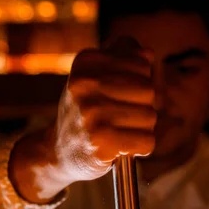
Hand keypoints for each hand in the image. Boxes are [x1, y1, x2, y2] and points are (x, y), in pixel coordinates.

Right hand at [9, 36, 155, 202]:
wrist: (59, 153)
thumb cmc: (86, 112)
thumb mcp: (95, 77)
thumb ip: (123, 58)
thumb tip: (148, 54)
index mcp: (85, 63)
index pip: (142, 64)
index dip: (140, 82)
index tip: (121, 95)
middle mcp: (85, 85)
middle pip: (148, 90)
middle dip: (142, 107)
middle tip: (121, 118)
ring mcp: (91, 114)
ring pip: (149, 116)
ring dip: (142, 129)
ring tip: (120, 132)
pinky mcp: (101, 143)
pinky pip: (146, 141)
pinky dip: (141, 148)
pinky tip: (123, 148)